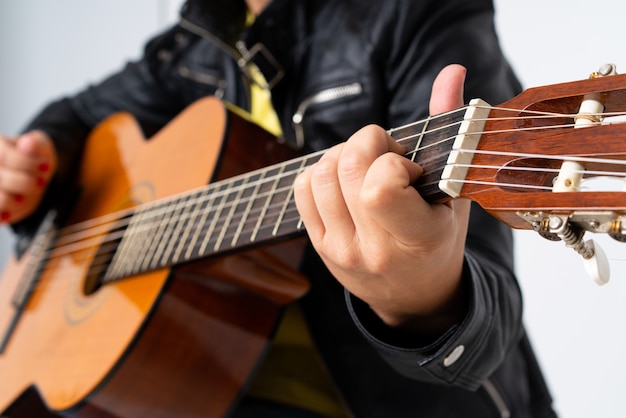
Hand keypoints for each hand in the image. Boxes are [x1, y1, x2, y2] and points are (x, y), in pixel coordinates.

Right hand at [0, 130, 56, 223]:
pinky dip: (10, 213)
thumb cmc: (35, 160)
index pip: (5, 156)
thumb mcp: (42, 148)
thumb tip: (28, 142)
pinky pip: (0, 216)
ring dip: (19, 200)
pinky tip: (17, 205)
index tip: (45, 167)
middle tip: (39, 183)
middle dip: (26, 183)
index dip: (27, 163)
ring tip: (25, 195)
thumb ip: (37, 144)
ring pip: (1, 199)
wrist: (33, 178)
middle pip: (2, 179)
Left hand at [294, 64, 469, 334]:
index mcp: (416, 240)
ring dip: (344, 155)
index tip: (410, 169)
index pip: (380, 186)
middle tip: (388, 158)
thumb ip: (450, 130)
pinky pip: (302, 188)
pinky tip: (346, 180)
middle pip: (346, 167)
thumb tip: (451, 71)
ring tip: (367, 168)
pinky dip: (322, 171)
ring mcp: (339, 249)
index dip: (392, 160)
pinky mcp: (319, 245)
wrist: (413, 296)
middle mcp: (372, 249)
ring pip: (320, 173)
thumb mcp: (456, 193)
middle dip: (368, 143)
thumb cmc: (440, 241)